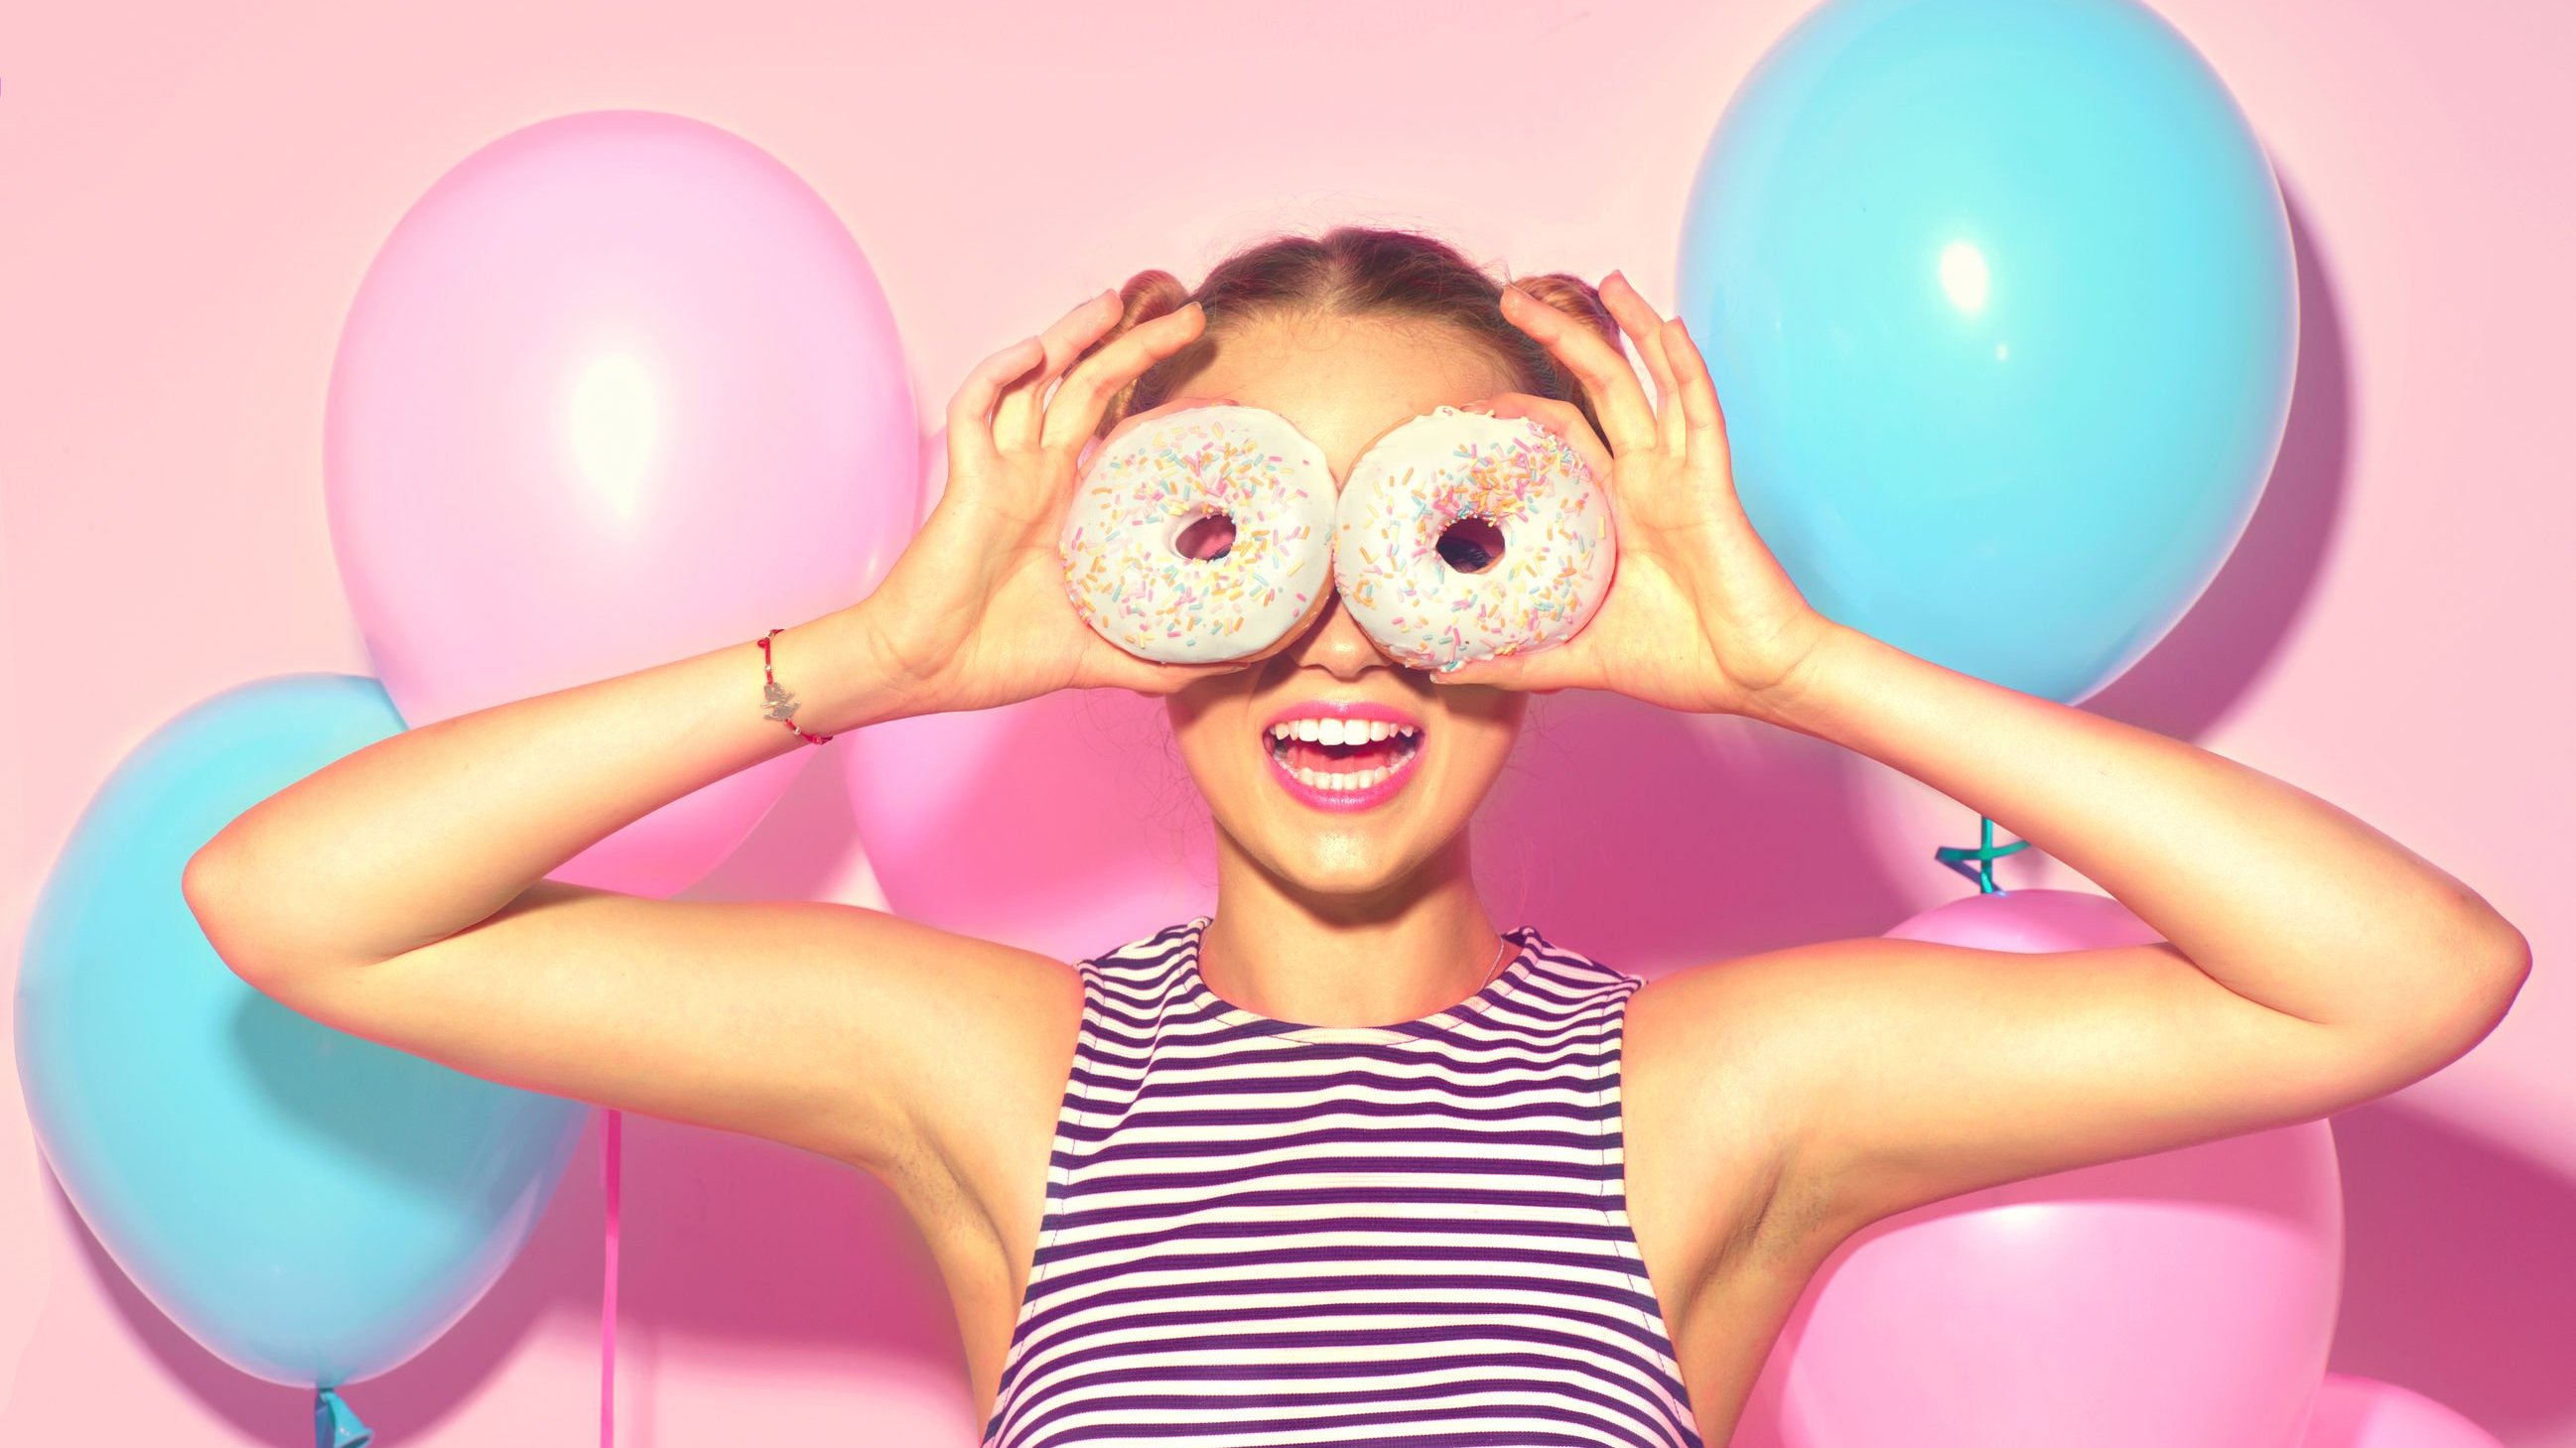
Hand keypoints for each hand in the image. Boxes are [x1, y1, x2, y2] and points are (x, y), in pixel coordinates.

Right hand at [851, 293, 1281, 716]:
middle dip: (1134, 345)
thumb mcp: (1102, 657)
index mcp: (1068, 506)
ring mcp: (1001, 472)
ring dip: (1071, 336)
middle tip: (1188, 315)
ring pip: (1036, 381)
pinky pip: (975, 409)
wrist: (925, 671)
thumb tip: (1236, 666)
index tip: (1208, 372)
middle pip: (1089, 387)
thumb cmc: (998, 659)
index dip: (1154, 395)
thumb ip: (1162, 660)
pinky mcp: (966, 480)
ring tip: (1114, 301)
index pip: (1118, 428)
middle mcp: (1036, 476)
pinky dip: (1000, 374)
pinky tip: (1033, 354)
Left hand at [1430, 272, 1836, 717]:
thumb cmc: (1682, 664)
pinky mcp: (1713, 484)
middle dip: (1561, 336)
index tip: (1472, 401)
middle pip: (1599, 387)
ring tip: (1597, 278)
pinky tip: (1668, 326)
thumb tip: (1442, 669)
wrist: (1756, 679)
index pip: (1562, 436)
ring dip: (1624, 328)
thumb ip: (1515, 659)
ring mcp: (1681, 475)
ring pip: (1648, 382)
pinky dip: (1685, 368)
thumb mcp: (1577, 658)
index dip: (1521, 408)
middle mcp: (1647, 479)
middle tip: (1513, 296)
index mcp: (1617, 509)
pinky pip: (1699, 413)